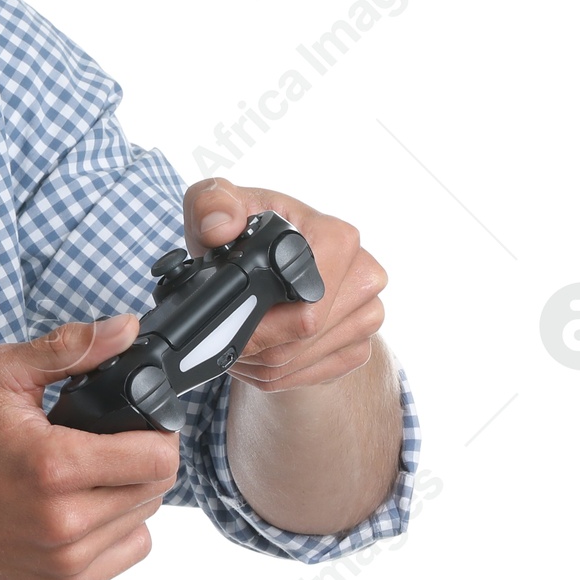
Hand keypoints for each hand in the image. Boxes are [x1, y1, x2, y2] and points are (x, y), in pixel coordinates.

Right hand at [0, 317, 179, 579]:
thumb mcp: (3, 375)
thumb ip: (70, 348)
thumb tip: (127, 328)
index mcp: (53, 465)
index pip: (157, 457)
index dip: (157, 432)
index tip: (135, 421)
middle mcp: (64, 520)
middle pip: (158, 487)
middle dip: (141, 458)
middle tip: (106, 442)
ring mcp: (67, 559)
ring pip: (146, 518)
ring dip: (130, 491)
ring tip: (89, 472)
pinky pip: (131, 550)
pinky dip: (120, 527)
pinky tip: (85, 505)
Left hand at [183, 178, 386, 392]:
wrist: (273, 261)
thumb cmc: (246, 231)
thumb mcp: (215, 203)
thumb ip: (210, 204)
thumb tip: (221, 228)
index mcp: (337, 237)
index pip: (307, 300)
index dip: (262, 317)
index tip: (229, 317)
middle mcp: (364, 274)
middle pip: (303, 335)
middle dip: (255, 341)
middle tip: (222, 331)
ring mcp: (368, 314)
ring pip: (301, 359)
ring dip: (259, 360)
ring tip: (234, 338)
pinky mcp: (360, 346)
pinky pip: (311, 376)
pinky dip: (275, 374)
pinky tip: (256, 353)